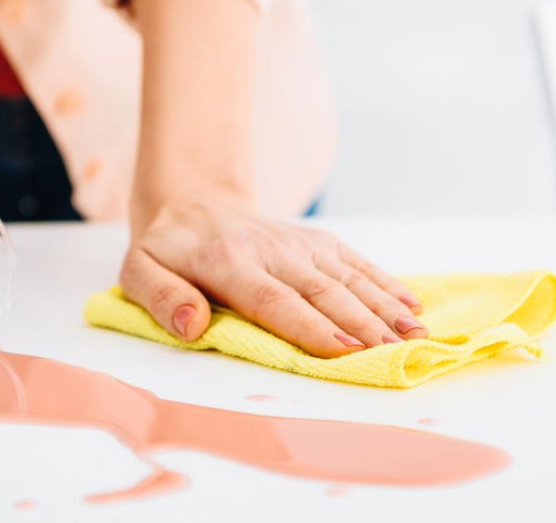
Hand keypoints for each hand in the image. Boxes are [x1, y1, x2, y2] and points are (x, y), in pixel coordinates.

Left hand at [120, 196, 427, 357]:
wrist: (191, 200)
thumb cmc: (165, 250)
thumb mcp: (138, 272)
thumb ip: (161, 298)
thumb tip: (191, 326)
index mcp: (227, 262)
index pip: (273, 299)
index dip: (309, 326)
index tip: (343, 351)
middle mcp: (271, 250)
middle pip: (321, 291)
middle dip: (361, 324)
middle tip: (396, 354)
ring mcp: (298, 243)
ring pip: (347, 277)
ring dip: (384, 307)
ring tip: (417, 336)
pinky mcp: (317, 241)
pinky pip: (355, 261)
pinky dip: (386, 283)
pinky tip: (413, 306)